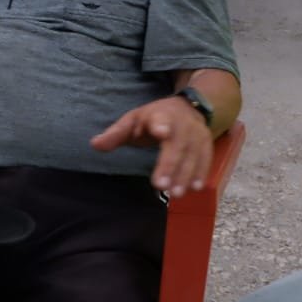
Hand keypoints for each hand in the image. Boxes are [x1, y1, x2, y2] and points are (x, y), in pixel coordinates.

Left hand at [91, 95, 211, 196]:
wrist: (187, 107)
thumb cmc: (154, 118)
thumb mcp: (132, 120)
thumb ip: (115, 134)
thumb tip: (94, 145)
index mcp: (160, 115)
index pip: (161, 120)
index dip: (161, 126)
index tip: (161, 132)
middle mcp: (181, 123)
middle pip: (178, 144)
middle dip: (171, 165)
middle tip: (162, 186)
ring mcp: (197, 133)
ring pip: (194, 154)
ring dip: (186, 174)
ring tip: (176, 194)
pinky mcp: (206, 142)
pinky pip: (206, 158)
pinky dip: (201, 173)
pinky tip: (195, 188)